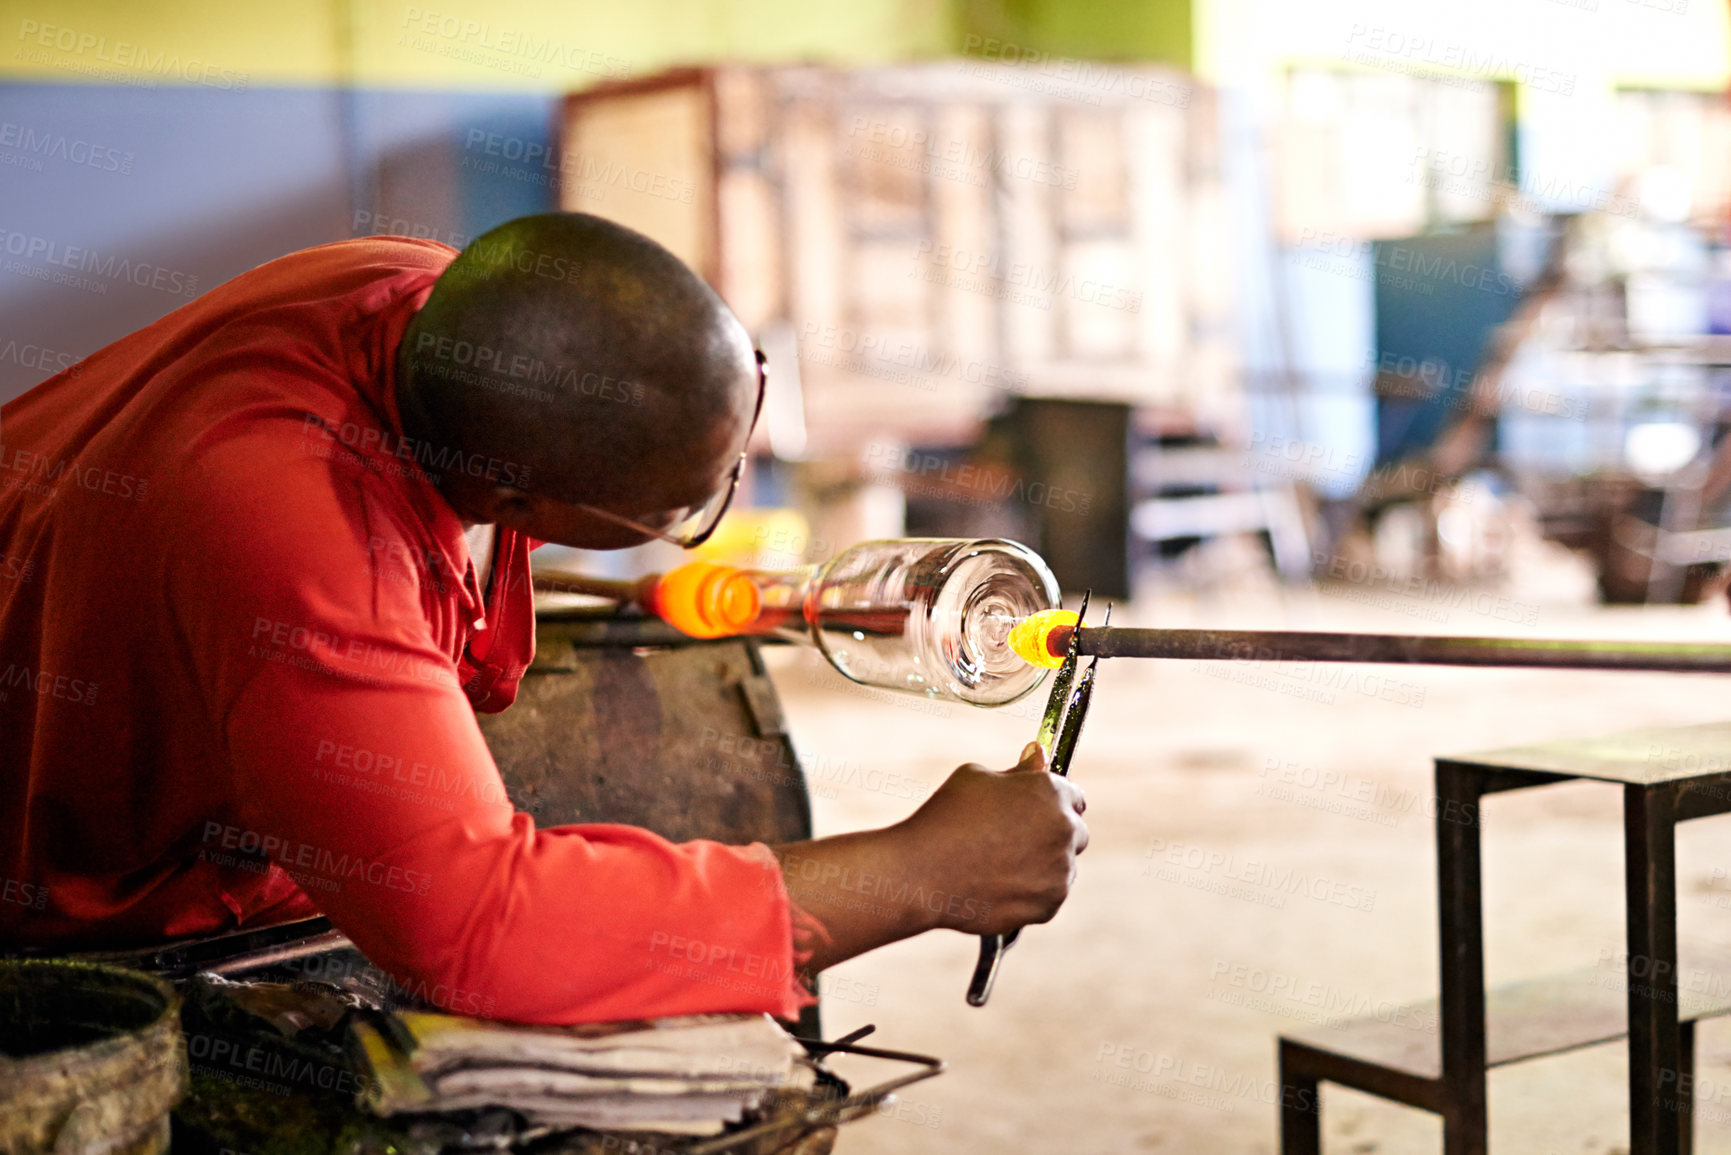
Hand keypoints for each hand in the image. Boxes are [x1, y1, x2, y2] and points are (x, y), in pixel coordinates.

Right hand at [770, 742, 1087, 972]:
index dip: (1051, 803)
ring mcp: (1060, 871)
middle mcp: (1064, 830)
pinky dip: (1030, 894)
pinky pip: (1048, 897)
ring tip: (998, 865)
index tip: (1034, 811)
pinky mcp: (1048, 905)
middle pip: (1075, 832)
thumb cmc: (944, 817)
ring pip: (1062, 867)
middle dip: (1052, 834)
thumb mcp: (976, 777)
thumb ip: (1017, 770)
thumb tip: (1038, 754)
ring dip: (1042, 865)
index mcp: (1051, 793)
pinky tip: (998, 885)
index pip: (1074, 796)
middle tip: (1014, 840)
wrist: (922, 873)